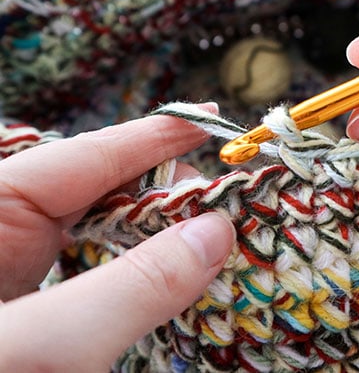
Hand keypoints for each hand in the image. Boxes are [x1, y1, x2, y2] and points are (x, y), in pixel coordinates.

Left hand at [0, 106, 235, 370]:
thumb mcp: (47, 344)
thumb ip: (135, 286)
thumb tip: (216, 233)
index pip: (83, 157)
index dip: (151, 136)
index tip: (208, 120)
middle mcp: (4, 235)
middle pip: (102, 193)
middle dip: (167, 195)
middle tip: (230, 202)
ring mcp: (21, 276)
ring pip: (106, 238)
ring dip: (161, 240)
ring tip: (216, 237)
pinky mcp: (39, 315)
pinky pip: (101, 281)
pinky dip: (143, 280)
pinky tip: (178, 279)